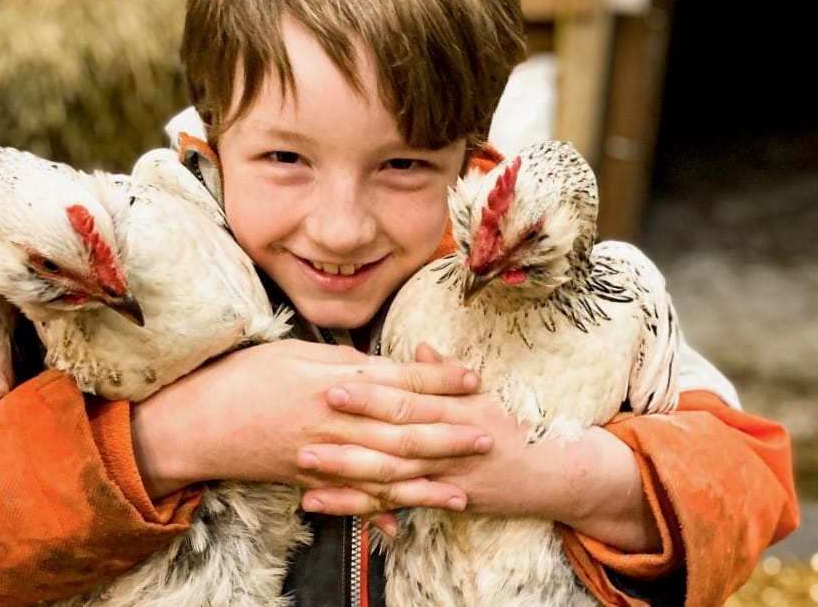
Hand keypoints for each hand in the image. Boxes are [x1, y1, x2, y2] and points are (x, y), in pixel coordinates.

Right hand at [129, 339, 488, 505]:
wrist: (197, 421)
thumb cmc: (243, 376)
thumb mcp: (294, 352)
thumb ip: (341, 362)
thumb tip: (377, 366)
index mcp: (334, 381)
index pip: (399, 379)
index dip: (439, 378)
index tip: (472, 378)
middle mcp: (335, 421)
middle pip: (402, 429)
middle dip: (447, 435)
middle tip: (486, 437)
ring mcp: (322, 455)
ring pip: (383, 471)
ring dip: (425, 483)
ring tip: (460, 491)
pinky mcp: (308, 479)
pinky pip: (349, 498)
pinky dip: (376, 510)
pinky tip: (401, 521)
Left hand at [301, 342, 659, 551]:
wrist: (548, 473)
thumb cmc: (511, 426)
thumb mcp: (483, 394)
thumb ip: (445, 373)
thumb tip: (418, 347)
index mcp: (453, 407)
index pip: (408, 396)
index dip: (372, 390)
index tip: (335, 381)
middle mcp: (448, 440)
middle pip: (394, 435)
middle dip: (351, 428)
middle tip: (309, 418)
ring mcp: (444, 475)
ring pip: (390, 473)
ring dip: (345, 469)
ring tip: (304, 462)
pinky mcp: (440, 501)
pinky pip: (392, 504)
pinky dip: (357, 505)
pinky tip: (320, 501)